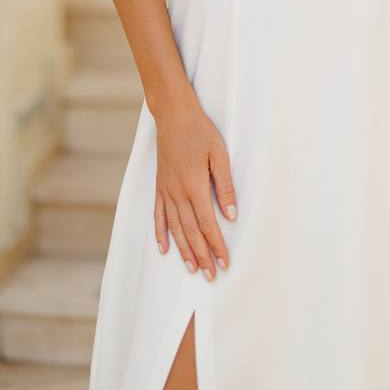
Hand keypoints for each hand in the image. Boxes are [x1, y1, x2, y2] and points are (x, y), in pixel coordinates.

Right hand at [153, 94, 237, 281]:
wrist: (173, 114)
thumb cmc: (200, 131)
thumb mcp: (219, 154)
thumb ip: (225, 185)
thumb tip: (231, 215)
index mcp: (195, 186)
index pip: (208, 224)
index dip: (216, 245)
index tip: (225, 262)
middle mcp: (178, 192)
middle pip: (191, 231)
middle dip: (202, 255)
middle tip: (211, 275)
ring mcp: (166, 190)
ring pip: (174, 228)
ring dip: (184, 250)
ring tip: (192, 269)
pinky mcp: (159, 185)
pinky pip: (158, 214)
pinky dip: (160, 233)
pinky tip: (164, 248)